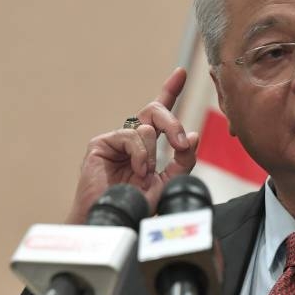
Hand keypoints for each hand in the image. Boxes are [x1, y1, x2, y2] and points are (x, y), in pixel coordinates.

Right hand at [66, 68, 200, 222]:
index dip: (170, 90)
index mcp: (147, 146)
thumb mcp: (168, 183)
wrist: (115, 221)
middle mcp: (131, 139)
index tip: (181, 72)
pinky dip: (140, 154)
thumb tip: (193, 136)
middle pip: (154, 111)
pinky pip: (131, 135)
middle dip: (173, 123)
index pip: (159, 115)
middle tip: (181, 144)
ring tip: (145, 173)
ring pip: (146, 126)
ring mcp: (115, 140)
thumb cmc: (137, 206)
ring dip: (152, 152)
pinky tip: (137, 170)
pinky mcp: (101, 143)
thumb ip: (182, 161)